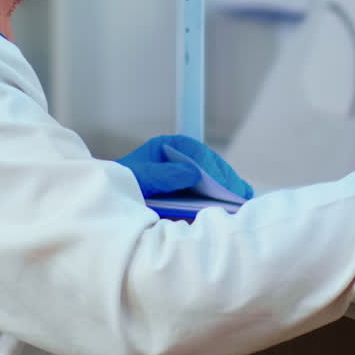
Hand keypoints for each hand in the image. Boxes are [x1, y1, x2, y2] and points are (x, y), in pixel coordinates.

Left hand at [116, 134, 253, 199]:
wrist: (110, 205)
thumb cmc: (122, 187)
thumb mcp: (141, 178)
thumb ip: (165, 175)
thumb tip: (194, 174)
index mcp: (167, 147)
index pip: (196, 153)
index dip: (212, 168)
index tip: (223, 183)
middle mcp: (179, 159)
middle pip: (209, 166)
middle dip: (225, 180)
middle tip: (239, 194)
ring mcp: (184, 176)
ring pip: (212, 180)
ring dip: (227, 189)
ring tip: (244, 200)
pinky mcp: (188, 194)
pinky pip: (208, 194)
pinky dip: (221, 200)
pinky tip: (234, 206)